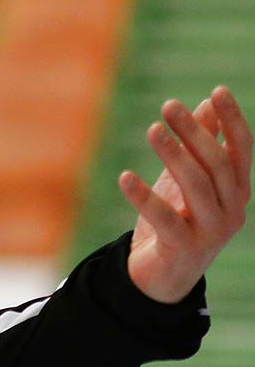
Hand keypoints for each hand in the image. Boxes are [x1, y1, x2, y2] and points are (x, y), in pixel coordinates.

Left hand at [120, 86, 250, 303]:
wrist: (164, 276)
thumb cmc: (179, 219)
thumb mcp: (189, 180)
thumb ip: (203, 146)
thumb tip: (207, 105)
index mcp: (236, 191)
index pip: (242, 150)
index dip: (233, 120)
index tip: (218, 90)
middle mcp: (231, 210)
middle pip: (217, 165)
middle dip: (195, 132)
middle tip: (169, 105)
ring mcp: (211, 232)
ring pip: (196, 187)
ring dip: (174, 156)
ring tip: (153, 129)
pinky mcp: (183, 249)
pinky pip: (166, 219)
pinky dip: (145, 197)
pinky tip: (125, 177)